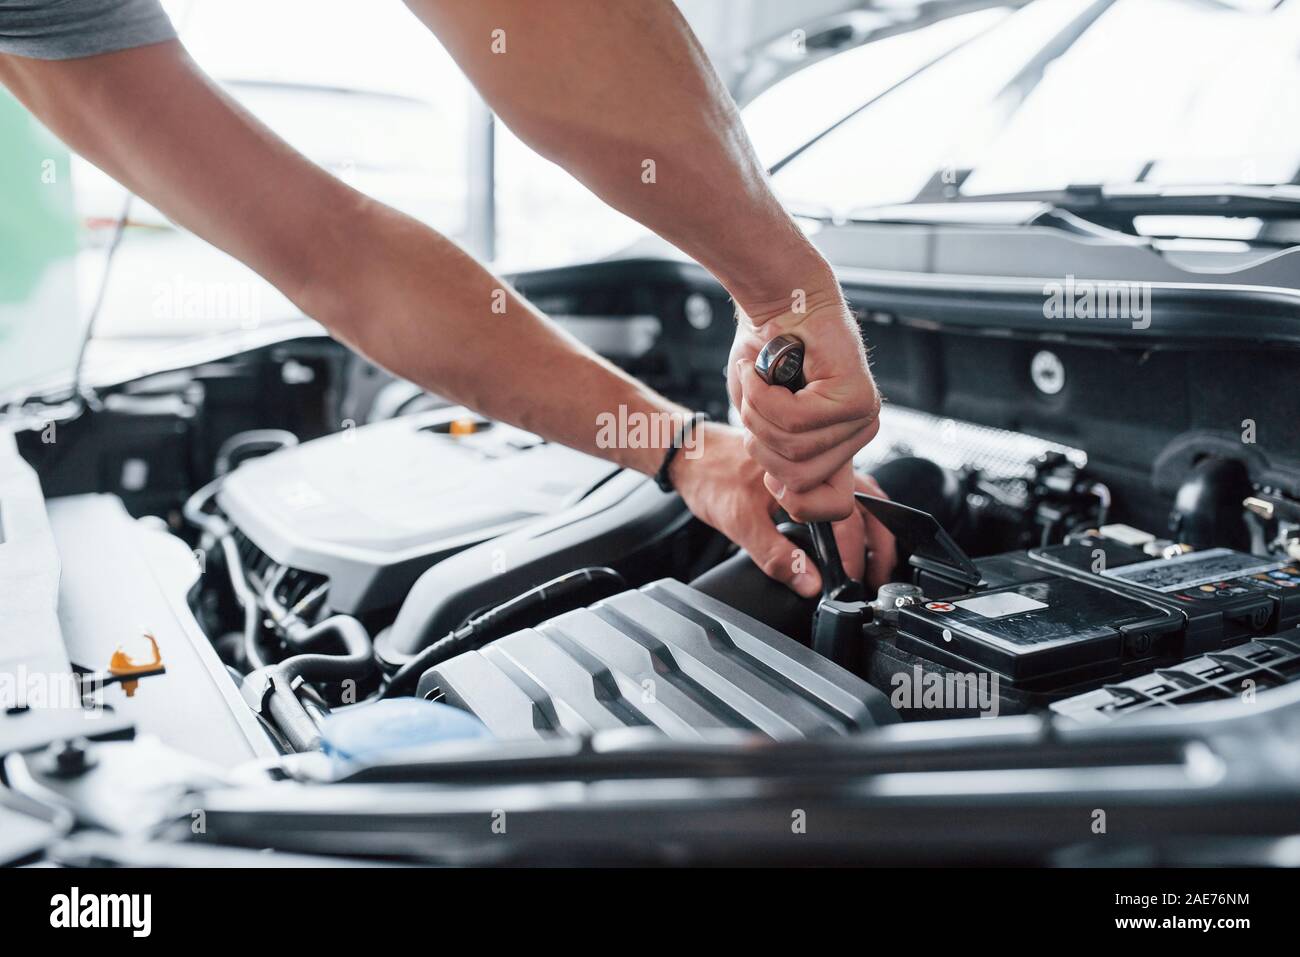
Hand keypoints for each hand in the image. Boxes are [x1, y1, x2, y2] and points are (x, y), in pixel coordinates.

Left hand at [671, 423, 895, 597]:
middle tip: (876, 578)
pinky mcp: (806, 473)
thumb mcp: (739, 522)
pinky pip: (841, 494)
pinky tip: (847, 541)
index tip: (849, 581)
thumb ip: (775, 556)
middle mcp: (820, 463)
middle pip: (868, 504)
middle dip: (878, 544)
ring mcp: (816, 466)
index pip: (847, 516)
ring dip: (872, 530)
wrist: (689, 451)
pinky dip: (854, 518)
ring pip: (861, 497)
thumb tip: (809, 583)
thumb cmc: (709, 473)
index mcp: (809, 469)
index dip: (852, 554)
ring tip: (873, 564)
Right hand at [727, 292, 881, 522]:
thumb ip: (776, 458)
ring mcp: (862, 416)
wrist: (777, 302)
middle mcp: (857, 434)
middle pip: (798, 479)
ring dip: (757, 413)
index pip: (832, 507)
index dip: (792, 499)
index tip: (768, 472)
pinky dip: (763, 395)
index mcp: (838, 446)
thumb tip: (785, 493)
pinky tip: (762, 370)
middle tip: (754, 402)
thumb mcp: (762, 421)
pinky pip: (797, 420)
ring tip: (757, 380)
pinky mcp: (857, 396)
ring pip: (794, 449)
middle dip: (759, 444)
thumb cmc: (764, 355)